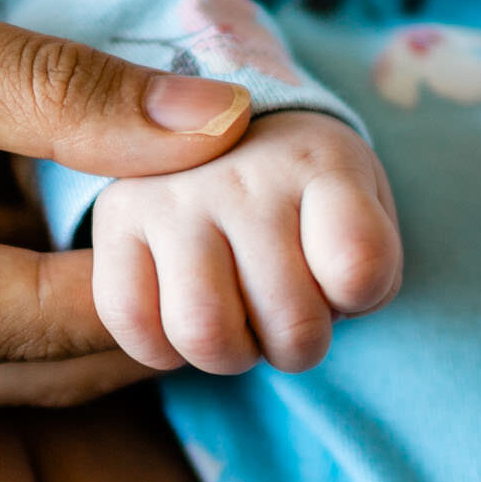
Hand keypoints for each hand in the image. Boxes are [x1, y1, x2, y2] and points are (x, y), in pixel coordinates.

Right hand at [0, 0, 254, 405]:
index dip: (176, 273)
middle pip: (36, 351)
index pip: (48, 328)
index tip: (288, 211)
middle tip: (271, 203)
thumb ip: (47, 90)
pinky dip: (26, 227)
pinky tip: (100, 161)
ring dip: (95, 254)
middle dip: (150, 280)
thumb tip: (222, 121)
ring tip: (205, 171)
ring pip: (4, 321)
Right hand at [91, 111, 402, 374]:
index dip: (360, 297)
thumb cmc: (308, 195)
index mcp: (322, 161)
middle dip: (298, 344)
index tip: (346, 279)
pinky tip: (182, 318)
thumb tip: (295, 319)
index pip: (358, 265)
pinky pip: (132, 324)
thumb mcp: (364, 213)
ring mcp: (172, 192)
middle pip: (290, 323)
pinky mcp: (116, 216)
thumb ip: (365, 271)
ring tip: (237, 321)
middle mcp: (243, 170)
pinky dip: (163, 348)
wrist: (226, 128)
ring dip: (232, 353)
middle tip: (288, 314)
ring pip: (205, 332)